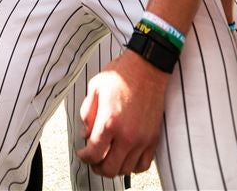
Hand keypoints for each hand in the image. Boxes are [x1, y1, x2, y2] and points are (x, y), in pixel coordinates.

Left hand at [77, 50, 169, 176]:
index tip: (82, 152)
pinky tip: (126, 156)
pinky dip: (133, 165)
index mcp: (109, 122)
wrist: (147, 67)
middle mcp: (127, 135)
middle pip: (109, 168)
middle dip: (97, 166)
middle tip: (94, 158)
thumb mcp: (94, 89)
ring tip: (109, 156)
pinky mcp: (153, 138)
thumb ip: (87, 114)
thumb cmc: (121, 74)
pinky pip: (144, 164)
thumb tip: (86, 134)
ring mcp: (142, 139)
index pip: (93, 154)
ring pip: (126, 169)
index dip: (84, 156)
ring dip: (115, 166)